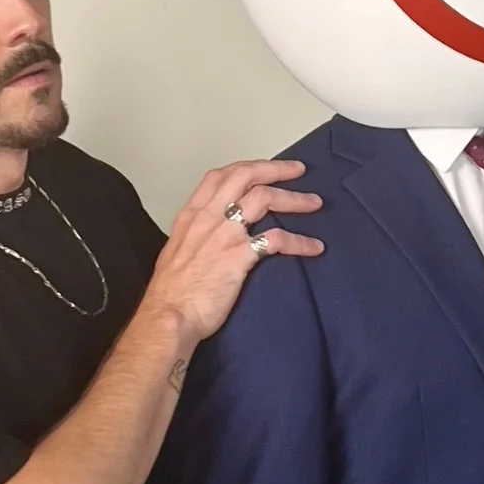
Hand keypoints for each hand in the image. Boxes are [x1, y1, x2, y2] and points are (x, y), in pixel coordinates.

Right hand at [146, 158, 323, 348]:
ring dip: (293, 198)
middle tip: (298, 170)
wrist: (169, 316)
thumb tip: (211, 238)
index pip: (220, 176)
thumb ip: (197, 238)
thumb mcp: (177, 253)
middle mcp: (208, 218)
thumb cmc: (172, 294)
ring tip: (314, 203)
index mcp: (192, 215)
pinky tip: (314, 247)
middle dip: (275, 169)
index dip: (247, 166)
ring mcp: (224, 235)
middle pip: (245, 176)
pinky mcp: (239, 256)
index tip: (266, 167)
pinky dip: (300, 241)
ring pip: (263, 198)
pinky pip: (276, 239)